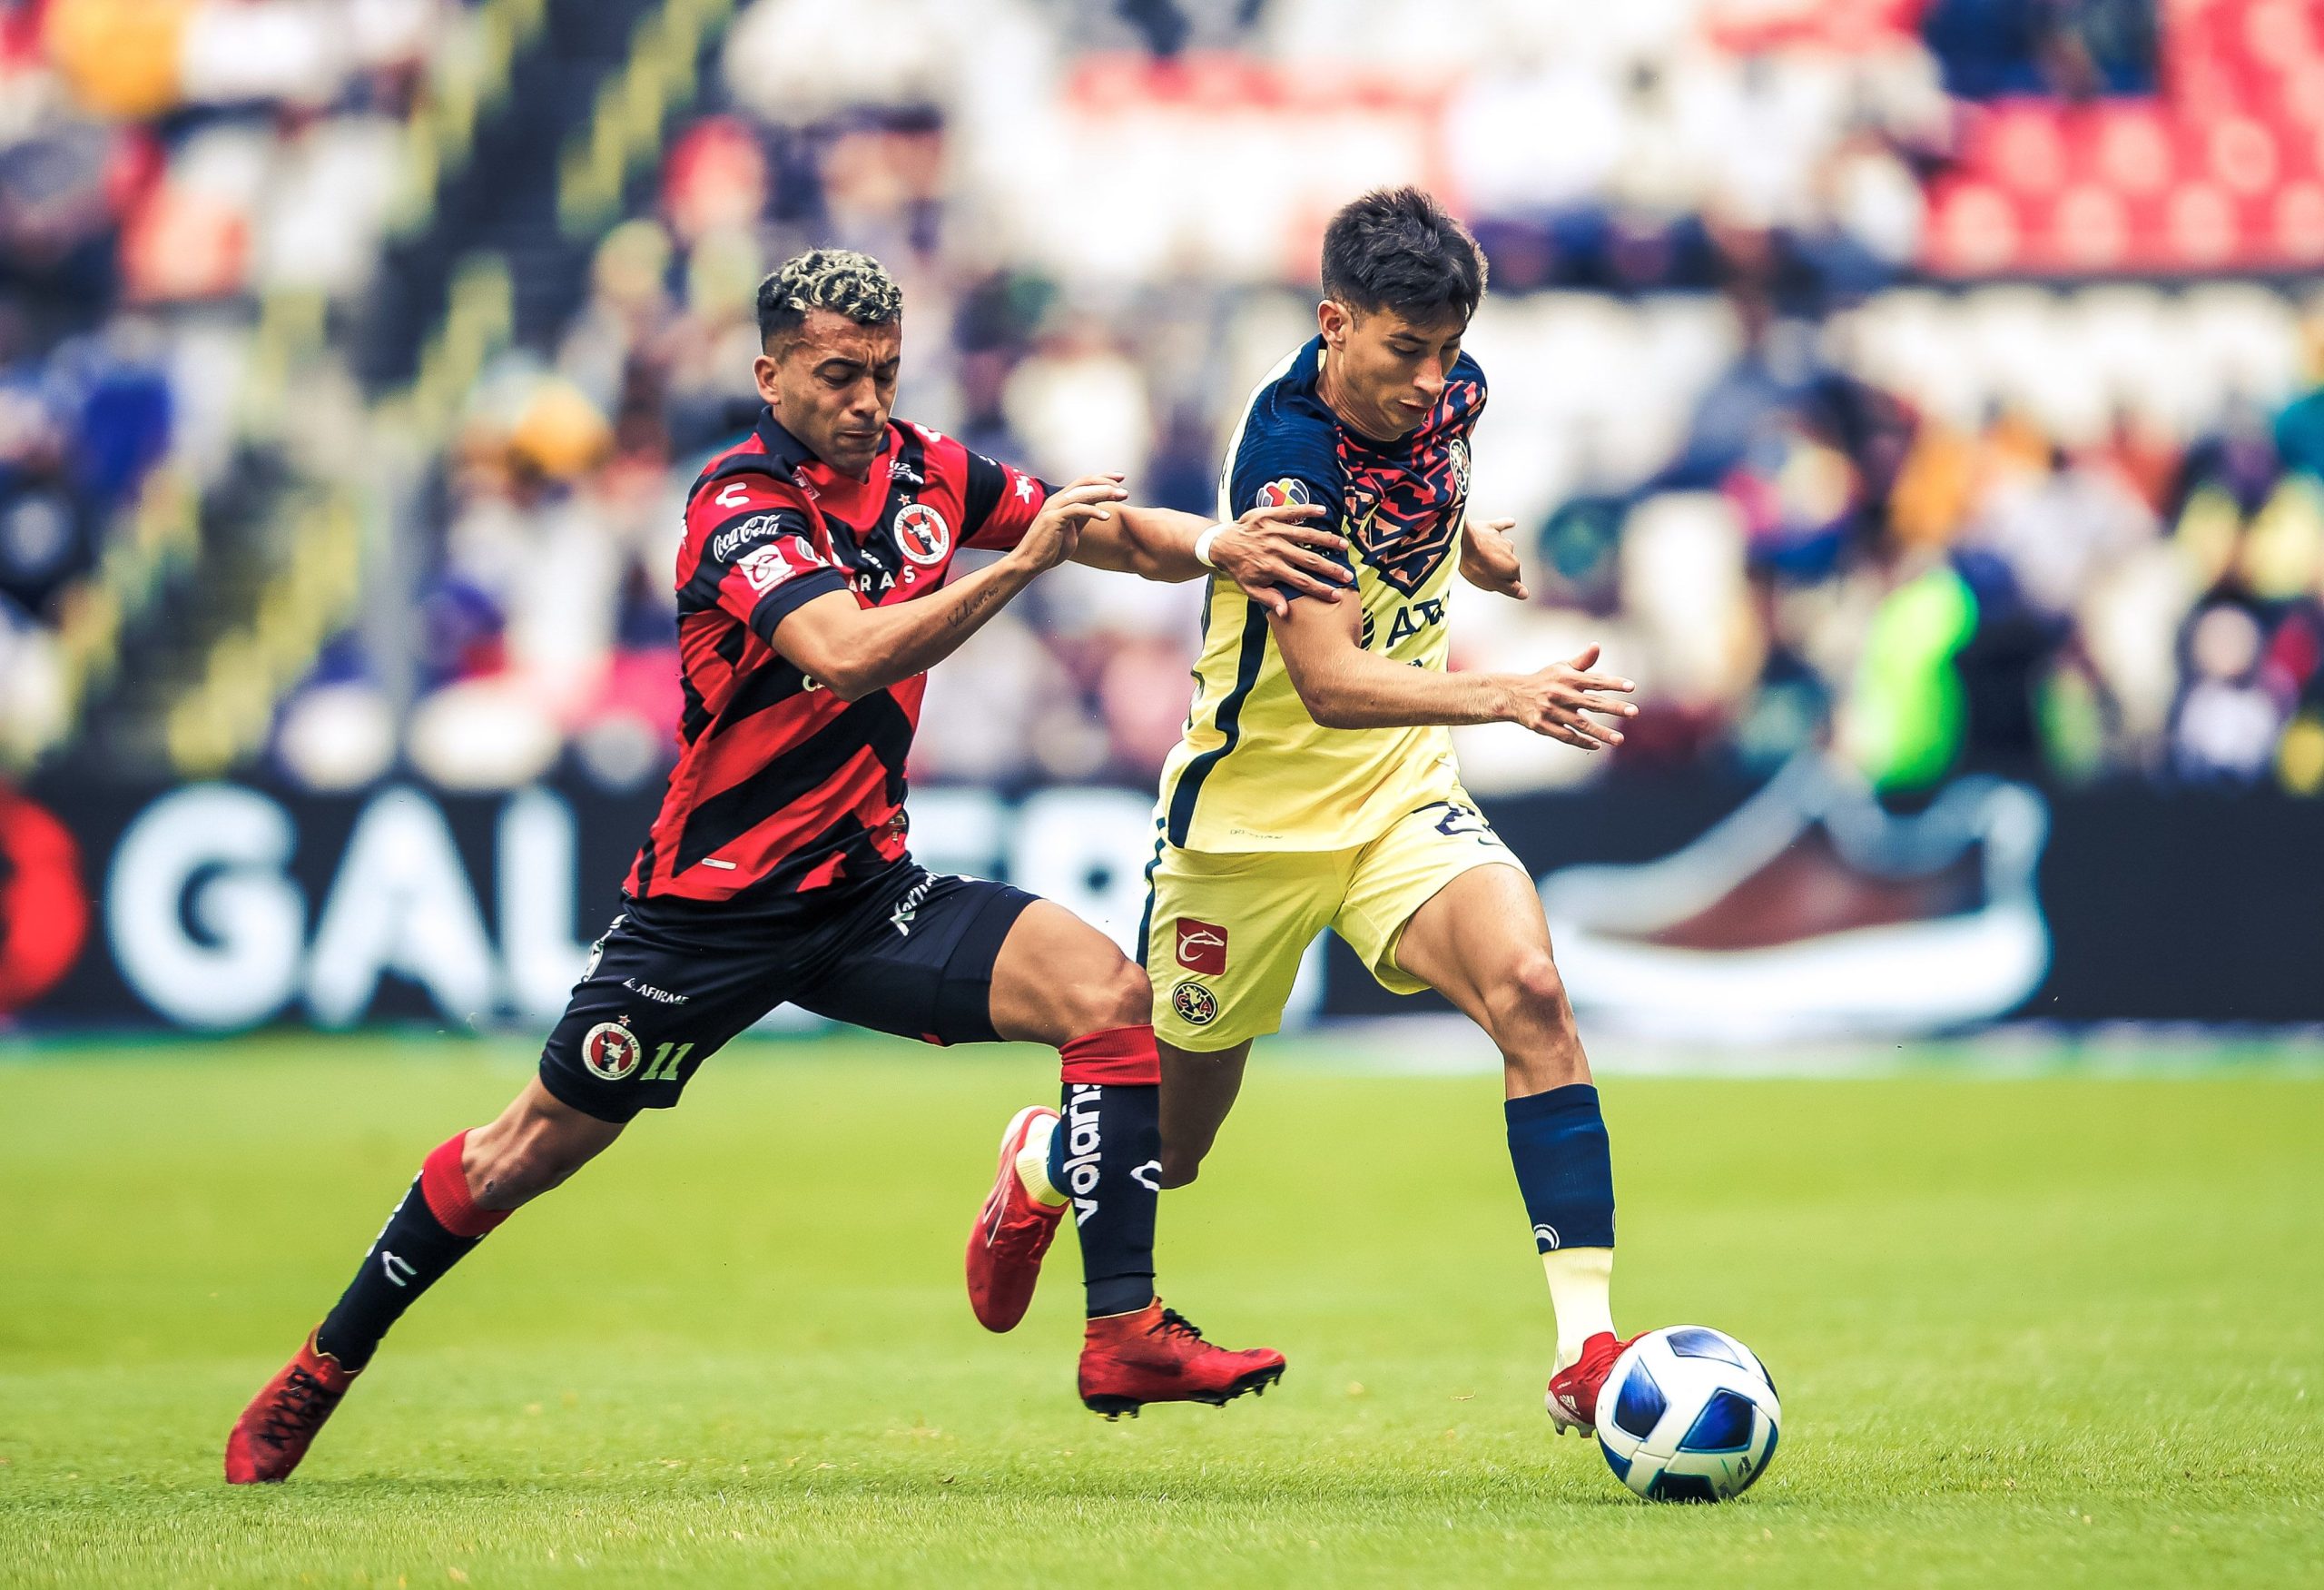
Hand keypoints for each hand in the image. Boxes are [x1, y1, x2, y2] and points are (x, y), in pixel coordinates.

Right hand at [1011, 474, 1126, 574]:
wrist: (1029, 562)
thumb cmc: (1050, 549)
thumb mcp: (1071, 530)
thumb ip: (1081, 517)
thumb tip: (1096, 508)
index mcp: (1061, 500)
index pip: (1084, 482)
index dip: (1103, 478)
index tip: (1121, 478)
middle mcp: (1057, 500)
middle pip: (1085, 482)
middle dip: (1107, 483)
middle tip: (1124, 490)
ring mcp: (1054, 508)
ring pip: (1082, 493)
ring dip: (1104, 493)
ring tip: (1122, 496)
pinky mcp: (1053, 519)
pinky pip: (1077, 510)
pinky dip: (1093, 511)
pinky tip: (1106, 517)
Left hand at [1209, 501, 1346, 617]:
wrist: (1222, 543)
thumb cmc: (1240, 568)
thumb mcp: (1250, 588)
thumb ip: (1269, 599)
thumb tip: (1285, 613)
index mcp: (1271, 568)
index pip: (1301, 581)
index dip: (1320, 589)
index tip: (1337, 595)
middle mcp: (1275, 549)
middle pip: (1309, 560)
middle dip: (1331, 568)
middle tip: (1348, 575)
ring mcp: (1273, 530)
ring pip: (1305, 535)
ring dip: (1326, 540)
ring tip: (1343, 545)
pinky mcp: (1270, 515)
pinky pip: (1291, 511)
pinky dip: (1307, 510)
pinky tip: (1323, 511)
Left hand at [1460, 518, 1528, 599]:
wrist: (1462, 542)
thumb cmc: (1476, 566)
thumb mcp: (1492, 583)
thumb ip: (1510, 588)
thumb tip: (1525, 594)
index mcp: (1513, 566)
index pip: (1515, 578)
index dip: (1507, 583)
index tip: (1499, 586)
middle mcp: (1511, 551)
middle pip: (1509, 562)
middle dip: (1501, 568)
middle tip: (1488, 573)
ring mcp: (1500, 539)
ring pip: (1505, 546)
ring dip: (1500, 551)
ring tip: (1491, 557)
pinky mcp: (1490, 528)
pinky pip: (1502, 525)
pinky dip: (1507, 524)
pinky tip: (1512, 523)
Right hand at [1497, 644, 1636, 750]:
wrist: (1512, 695)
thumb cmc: (1544, 679)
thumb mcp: (1561, 667)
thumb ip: (1582, 661)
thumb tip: (1597, 646)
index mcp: (1567, 678)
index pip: (1595, 680)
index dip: (1613, 683)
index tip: (1632, 687)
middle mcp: (1560, 694)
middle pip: (1592, 703)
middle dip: (1614, 708)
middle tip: (1634, 712)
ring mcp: (1551, 711)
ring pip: (1581, 724)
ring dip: (1601, 732)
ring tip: (1620, 740)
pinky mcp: (1542, 726)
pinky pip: (1566, 736)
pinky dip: (1582, 741)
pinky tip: (1597, 745)